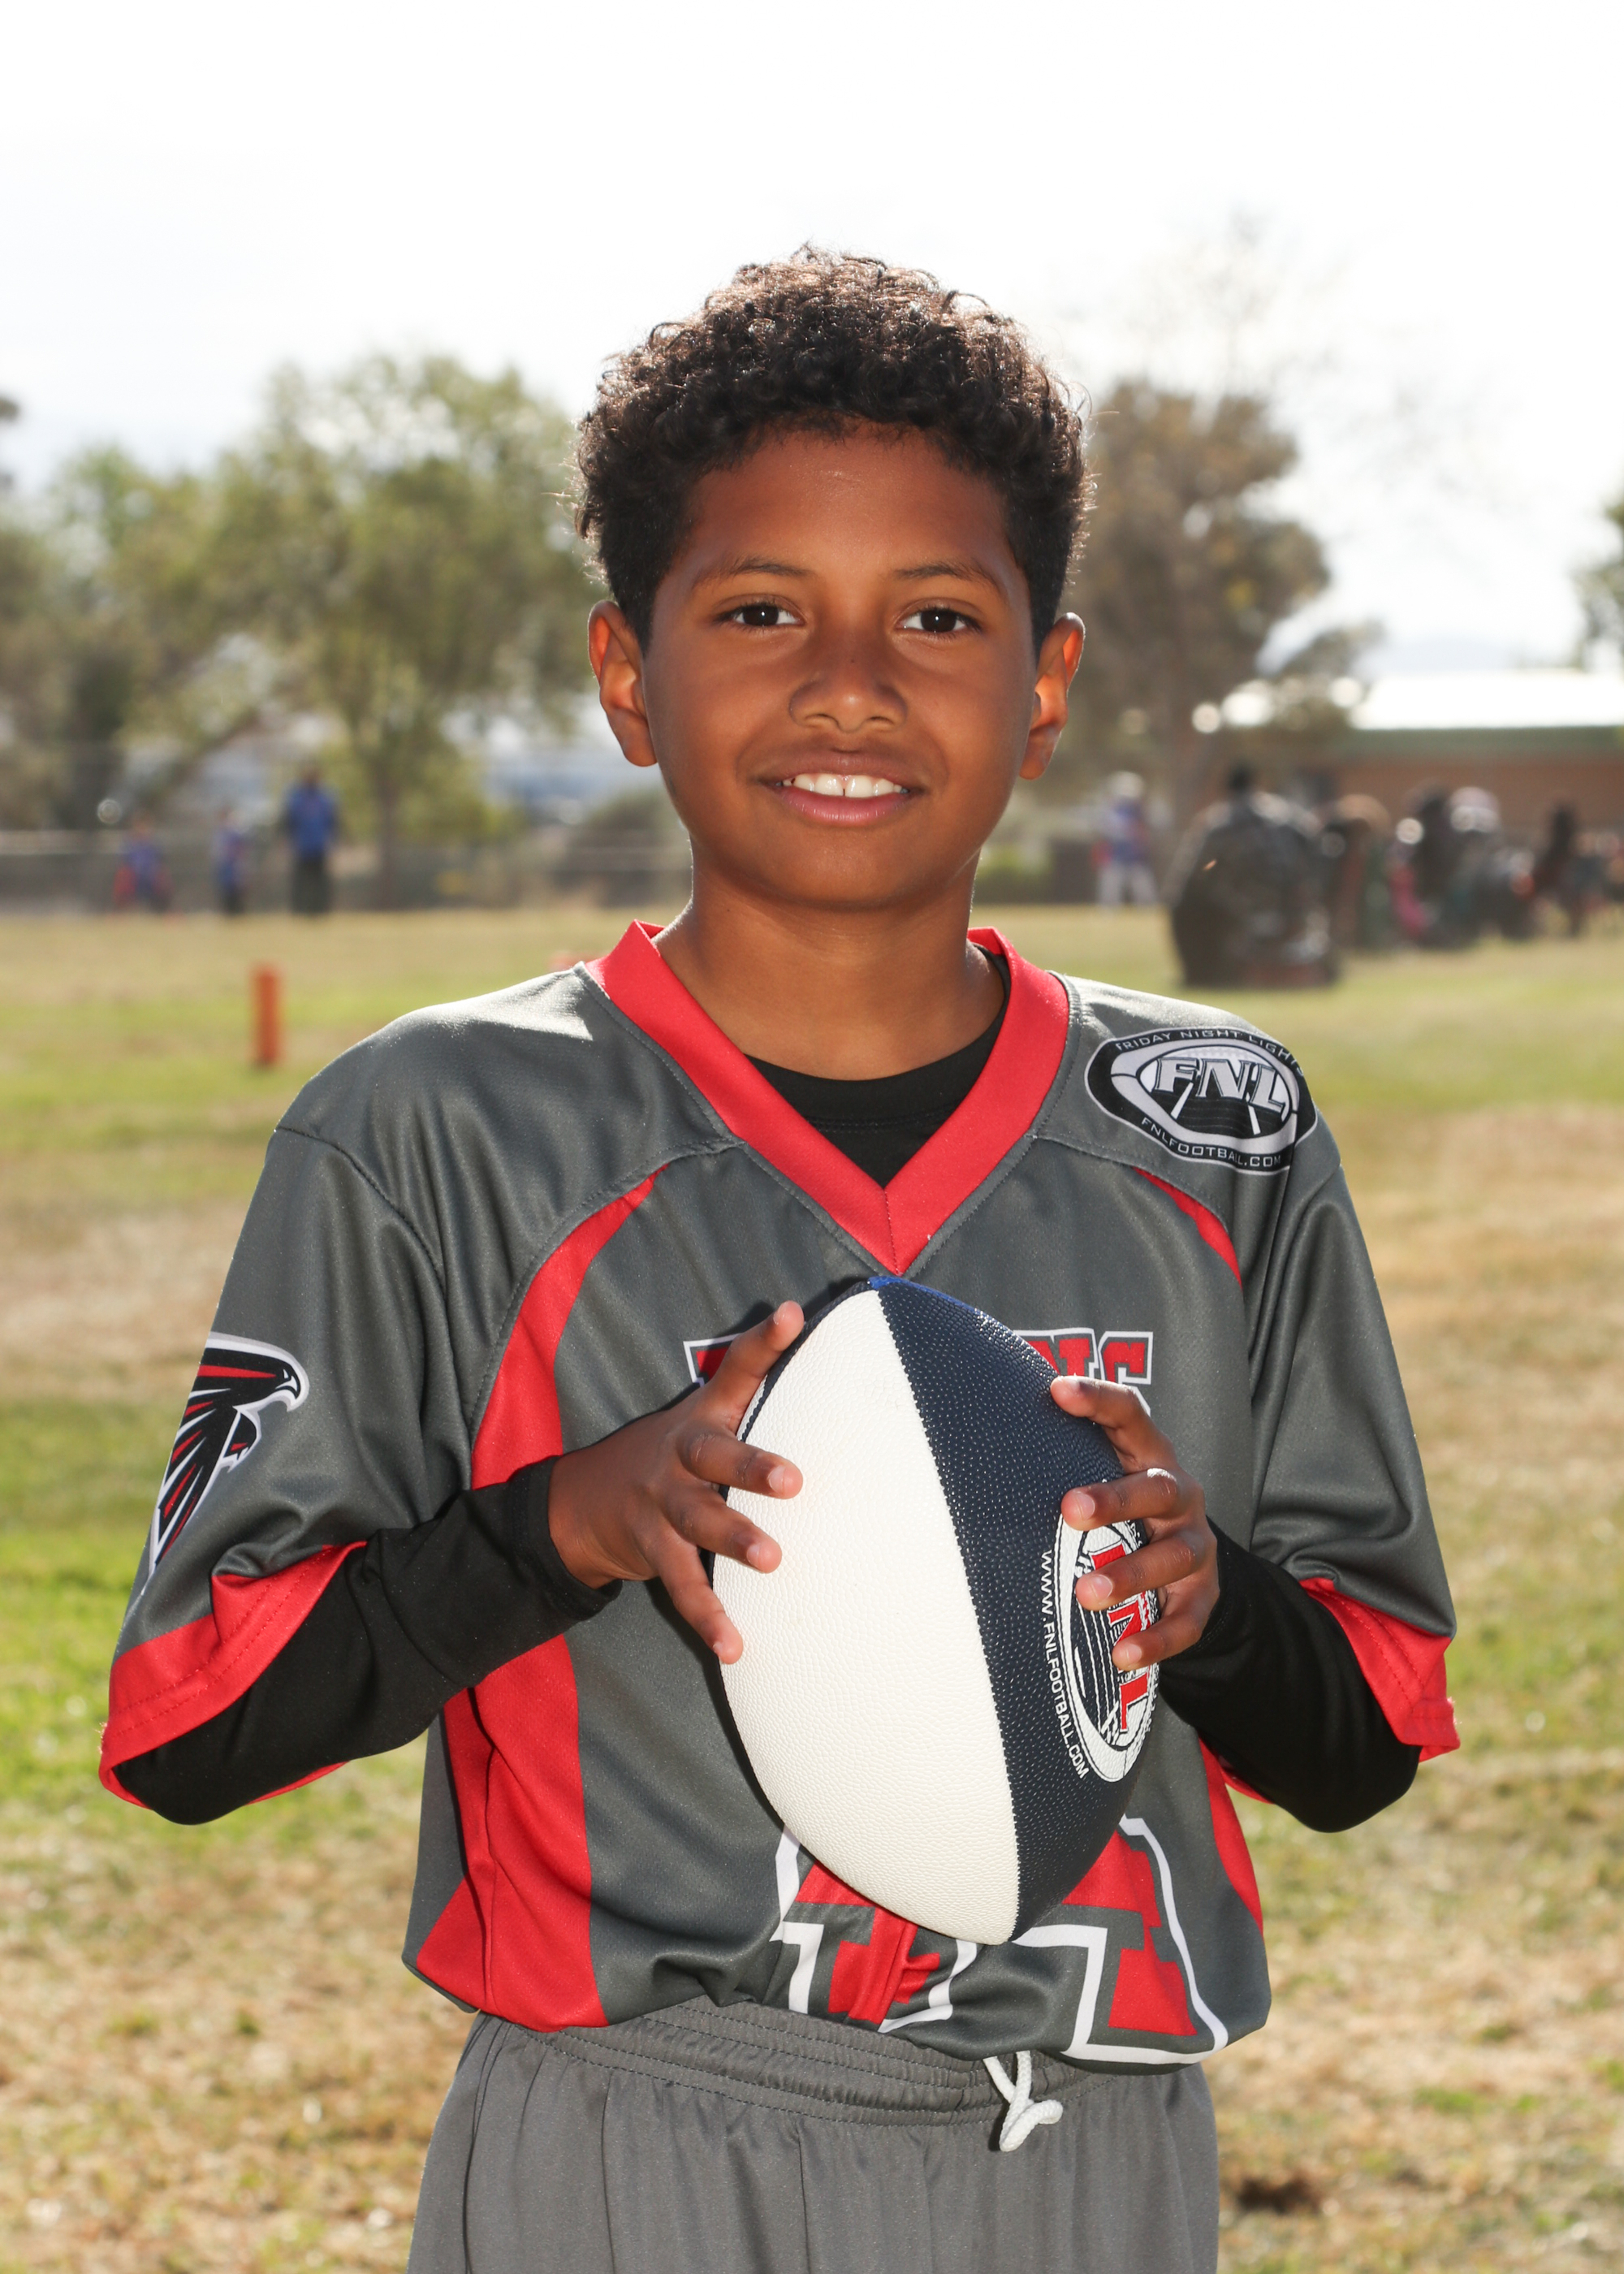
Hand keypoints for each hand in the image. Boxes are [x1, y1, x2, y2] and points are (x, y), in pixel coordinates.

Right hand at [548, 1302, 803, 1661]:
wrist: (581, 1504)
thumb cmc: (671, 1458)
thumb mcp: (702, 1419)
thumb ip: (750, 1388)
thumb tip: (802, 1332)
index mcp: (702, 1419)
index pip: (735, 1372)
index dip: (762, 1344)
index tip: (789, 1315)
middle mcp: (680, 1456)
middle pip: (715, 1454)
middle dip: (752, 1465)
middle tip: (793, 1481)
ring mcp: (661, 1504)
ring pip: (698, 1521)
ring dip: (734, 1539)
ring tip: (770, 1560)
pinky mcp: (652, 1551)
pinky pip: (683, 1587)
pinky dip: (709, 1618)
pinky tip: (735, 1645)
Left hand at [1048, 1377, 1217, 1669]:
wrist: (1187, 1556)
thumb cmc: (1125, 1505)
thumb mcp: (1105, 1469)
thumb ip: (1060, 1451)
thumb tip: (982, 1422)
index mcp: (1149, 1454)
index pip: (1129, 1415)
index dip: (1098, 1400)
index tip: (1057, 1389)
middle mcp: (1179, 1495)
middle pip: (1156, 1489)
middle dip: (1115, 1499)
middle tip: (1069, 1509)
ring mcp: (1196, 1545)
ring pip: (1173, 1556)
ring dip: (1132, 1573)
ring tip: (1088, 1592)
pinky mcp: (1203, 1595)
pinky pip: (1186, 1620)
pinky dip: (1155, 1638)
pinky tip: (1122, 1652)